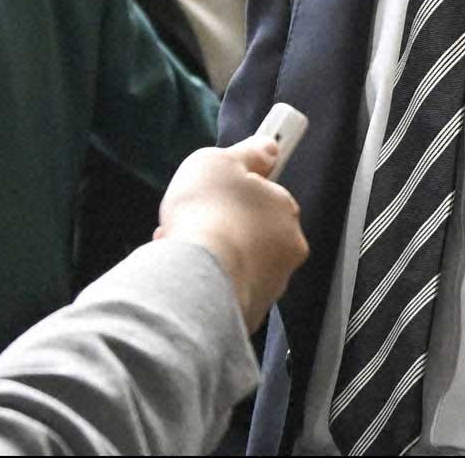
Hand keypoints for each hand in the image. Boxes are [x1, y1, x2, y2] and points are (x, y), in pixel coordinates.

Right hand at [156, 138, 307, 329]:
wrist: (195, 278)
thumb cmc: (208, 213)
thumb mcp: (219, 161)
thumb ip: (247, 153)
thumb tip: (269, 147)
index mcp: (285, 211)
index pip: (266, 197)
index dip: (237, 194)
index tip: (215, 194)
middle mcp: (287, 249)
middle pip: (250, 233)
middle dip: (218, 227)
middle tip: (188, 223)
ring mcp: (270, 285)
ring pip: (235, 264)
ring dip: (209, 255)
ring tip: (177, 251)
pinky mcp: (247, 315)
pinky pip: (224, 294)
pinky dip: (205, 284)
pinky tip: (181, 277)